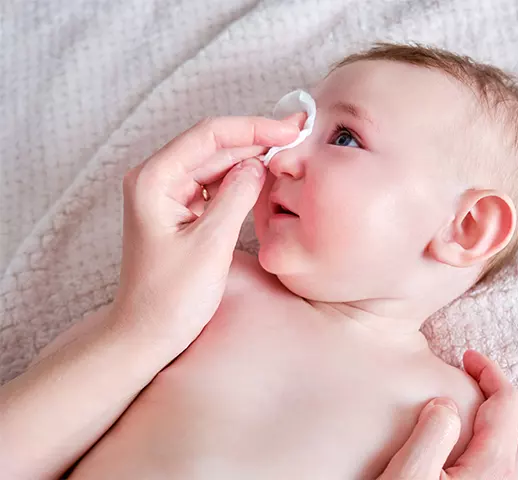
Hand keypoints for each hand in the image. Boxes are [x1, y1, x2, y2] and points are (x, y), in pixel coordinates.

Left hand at [113, 116, 297, 350]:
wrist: (146, 334)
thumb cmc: (169, 298)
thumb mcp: (210, 245)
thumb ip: (236, 197)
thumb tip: (259, 164)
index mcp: (154, 180)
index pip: (209, 136)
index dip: (253, 128)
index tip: (289, 129)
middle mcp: (156, 179)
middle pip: (213, 145)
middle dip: (255, 138)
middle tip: (297, 134)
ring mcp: (167, 194)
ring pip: (216, 163)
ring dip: (250, 157)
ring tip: (288, 151)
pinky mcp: (180, 211)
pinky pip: (214, 184)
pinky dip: (240, 180)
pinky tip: (264, 177)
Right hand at [379, 350, 517, 479]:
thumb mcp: (407, 476)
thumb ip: (431, 434)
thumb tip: (447, 404)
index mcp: (493, 467)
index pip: (506, 401)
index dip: (489, 371)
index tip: (467, 356)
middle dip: (503, 390)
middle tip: (474, 374)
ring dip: (515, 419)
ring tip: (486, 407)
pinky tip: (496, 452)